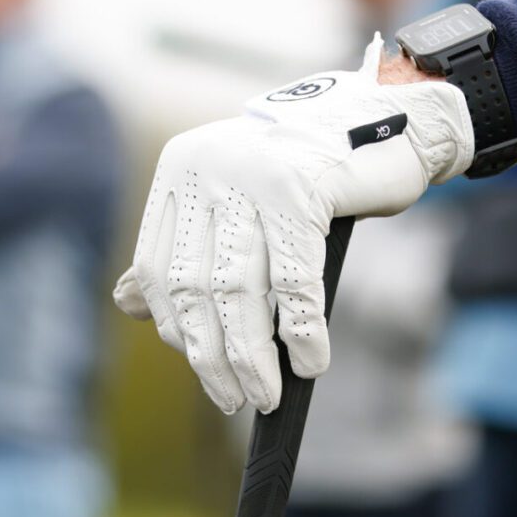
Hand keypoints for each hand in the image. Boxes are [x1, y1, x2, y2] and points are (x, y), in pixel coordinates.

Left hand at [113, 35, 472, 413]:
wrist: (387, 119)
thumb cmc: (309, 171)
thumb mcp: (234, 199)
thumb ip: (184, 246)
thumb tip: (129, 304)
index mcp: (182, 168)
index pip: (154, 265)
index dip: (173, 324)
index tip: (201, 362)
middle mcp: (208, 167)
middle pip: (192, 285)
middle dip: (210, 353)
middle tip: (232, 397)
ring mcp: (253, 175)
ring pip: (239, 289)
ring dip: (251, 356)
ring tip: (263, 394)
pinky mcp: (302, 189)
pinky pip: (295, 281)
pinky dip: (301, 331)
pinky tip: (309, 362)